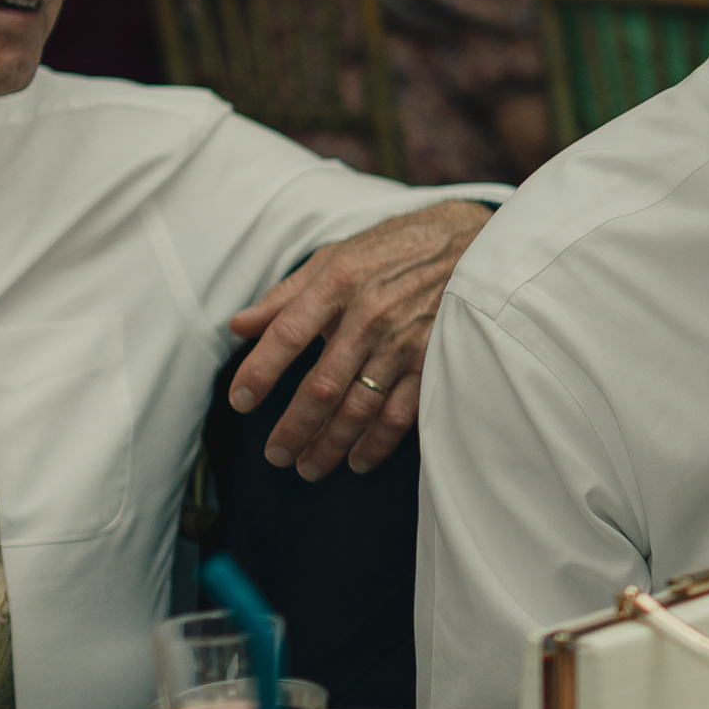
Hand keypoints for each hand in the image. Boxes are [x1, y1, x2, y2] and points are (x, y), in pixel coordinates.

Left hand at [224, 201, 492, 477]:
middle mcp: (370, 315)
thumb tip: (238, 325)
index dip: (259, 371)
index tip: (239, 401)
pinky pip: (402, 412)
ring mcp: (404, 342)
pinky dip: (378, 443)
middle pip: (322, 386)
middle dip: (294, 428)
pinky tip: (359, 460)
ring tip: (309, 466)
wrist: (470, 242)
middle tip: (275, 454)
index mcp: (337, 283)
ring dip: (330, 444)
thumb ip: (285, 296)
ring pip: (359, 408)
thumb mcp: (335, 258)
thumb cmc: (392, 250)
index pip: (286, 334)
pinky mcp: (434, 360)